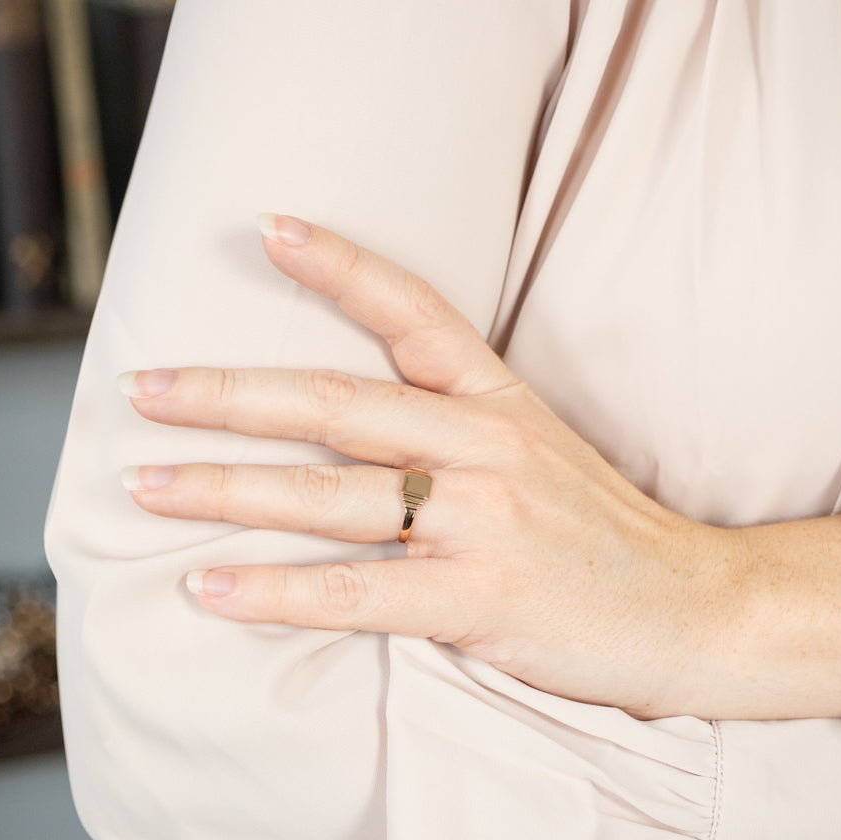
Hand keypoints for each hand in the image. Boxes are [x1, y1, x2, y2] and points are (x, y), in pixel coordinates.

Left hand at [119, 215, 734, 718]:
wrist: (696, 607)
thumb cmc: (610, 535)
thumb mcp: (546, 452)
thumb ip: (463, 430)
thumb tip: (361, 433)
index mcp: (502, 403)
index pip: (416, 313)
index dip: (341, 268)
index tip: (270, 231)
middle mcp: (486, 448)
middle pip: (337, 404)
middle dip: (230, 395)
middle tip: (145, 388)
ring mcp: (482, 521)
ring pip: (329, 495)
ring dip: (225, 489)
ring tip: (146, 484)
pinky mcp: (478, 599)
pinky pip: (353, 591)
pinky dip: (274, 591)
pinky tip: (209, 590)